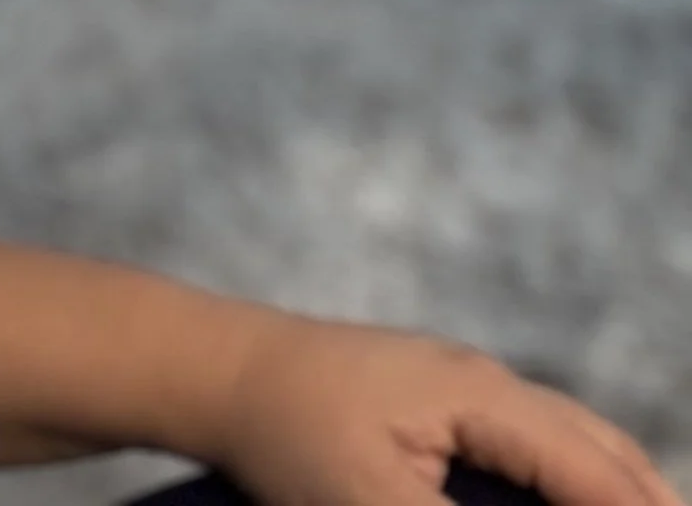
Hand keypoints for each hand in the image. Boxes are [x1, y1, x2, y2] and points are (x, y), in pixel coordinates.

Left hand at [210, 315, 679, 505]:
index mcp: (483, 397)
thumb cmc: (286, 437)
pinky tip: (584, 502)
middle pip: (603, 452)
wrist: (216, 370)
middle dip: (647, 504)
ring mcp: (466, 385)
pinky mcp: (442, 402)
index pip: (594, 475)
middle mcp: (488, 382)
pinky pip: (537, 440)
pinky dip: (576, 479)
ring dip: (619, 491)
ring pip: (576, 441)